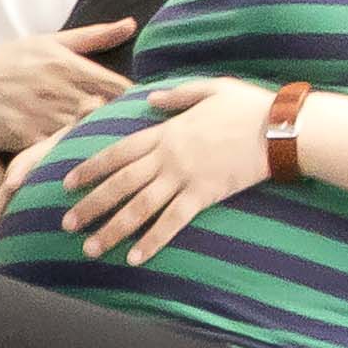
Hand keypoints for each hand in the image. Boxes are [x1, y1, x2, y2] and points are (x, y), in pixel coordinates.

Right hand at [0, 20, 138, 157]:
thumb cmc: (0, 62)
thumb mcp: (46, 41)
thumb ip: (91, 36)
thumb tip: (131, 25)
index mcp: (71, 64)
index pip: (121, 88)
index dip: (135, 105)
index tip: (141, 117)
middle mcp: (61, 88)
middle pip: (109, 115)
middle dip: (122, 129)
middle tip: (136, 146)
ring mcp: (43, 114)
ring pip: (85, 137)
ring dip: (97, 149)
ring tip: (114, 165)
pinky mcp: (23, 137)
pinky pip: (54, 154)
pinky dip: (65, 163)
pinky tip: (77, 172)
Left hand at [58, 80, 273, 267]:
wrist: (282, 126)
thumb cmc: (250, 106)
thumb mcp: (211, 89)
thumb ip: (178, 96)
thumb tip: (151, 99)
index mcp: (166, 132)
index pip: (117, 153)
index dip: (90, 169)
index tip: (66, 184)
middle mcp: (168, 157)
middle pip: (119, 184)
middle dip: (90, 206)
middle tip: (65, 225)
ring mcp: (185, 177)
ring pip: (138, 207)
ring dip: (112, 230)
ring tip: (89, 249)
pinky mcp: (204, 195)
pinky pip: (172, 222)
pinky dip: (152, 241)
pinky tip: (134, 259)